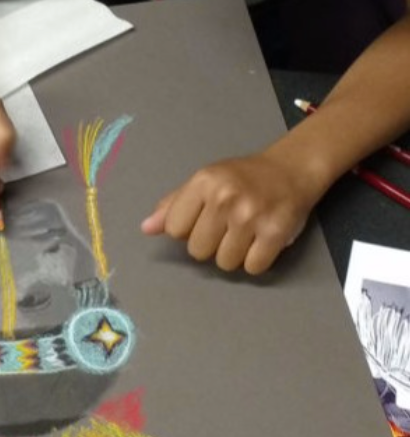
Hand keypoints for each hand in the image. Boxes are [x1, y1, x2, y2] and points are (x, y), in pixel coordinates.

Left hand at [140, 151, 322, 274]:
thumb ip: (174, 204)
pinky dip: (255, 261)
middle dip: (209, 245)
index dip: (186, 230)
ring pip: (224, 263)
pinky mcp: (276, 233)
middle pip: (197, 251)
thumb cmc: (242, 177)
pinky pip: (253, 268)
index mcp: (203, 182)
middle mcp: (225, 198)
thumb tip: (146, 229)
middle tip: (226, 228)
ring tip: (244, 235)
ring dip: (233, 255)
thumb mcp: (204, 181)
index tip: (202, 220)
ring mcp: (251, 216)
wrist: (291, 169)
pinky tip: (260, 242)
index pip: (174, 229)